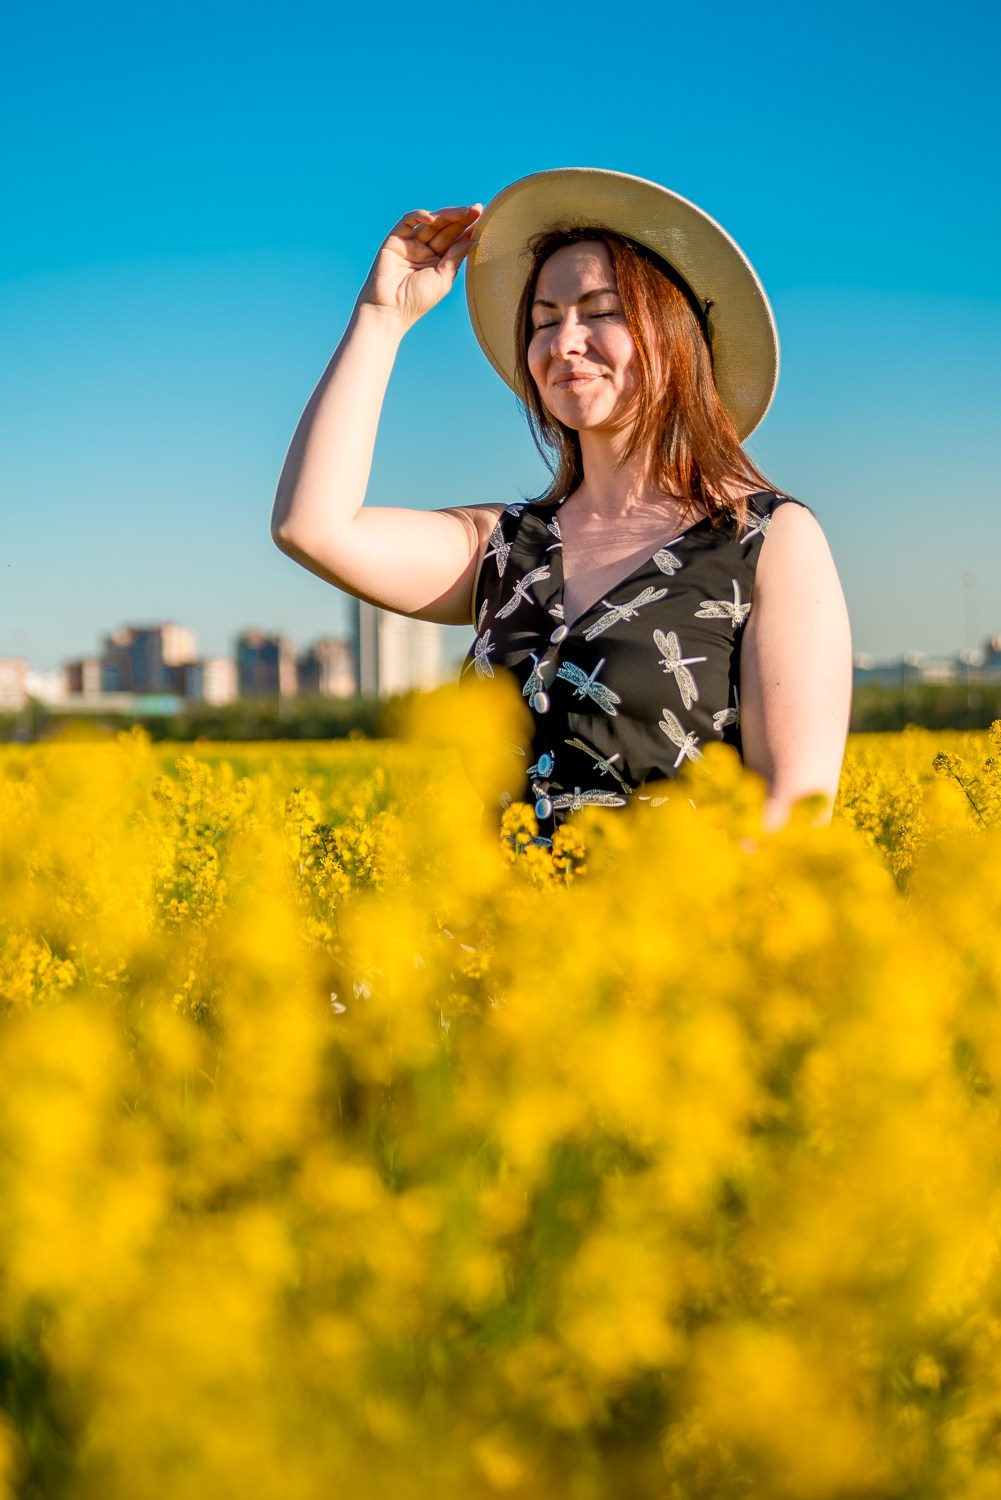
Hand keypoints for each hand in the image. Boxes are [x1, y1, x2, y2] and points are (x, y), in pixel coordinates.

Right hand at [356, 205, 481, 329]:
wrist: (390, 309)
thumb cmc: (417, 300)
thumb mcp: (443, 278)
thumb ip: (456, 257)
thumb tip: (474, 239)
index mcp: (438, 260)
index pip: (455, 239)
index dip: (467, 229)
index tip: (482, 218)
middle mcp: (425, 250)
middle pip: (445, 228)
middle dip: (461, 218)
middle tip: (476, 210)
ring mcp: (411, 243)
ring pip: (430, 222)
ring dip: (446, 214)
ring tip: (463, 212)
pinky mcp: (395, 239)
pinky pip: (408, 221)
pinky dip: (420, 215)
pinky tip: (434, 218)